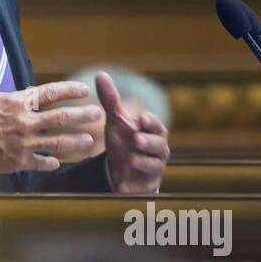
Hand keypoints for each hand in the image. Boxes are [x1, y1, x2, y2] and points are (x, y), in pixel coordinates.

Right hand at [0, 45, 102, 175]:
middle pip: (61, 118)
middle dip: (82, 115)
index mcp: (15, 102)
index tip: (84, 89)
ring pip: (57, 143)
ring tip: (90, 142)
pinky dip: (51, 164)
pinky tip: (58, 164)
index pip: (49, 92)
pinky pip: (40, 163)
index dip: (69, 89)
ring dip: (75, 142)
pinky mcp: (16, 162)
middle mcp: (23, 122)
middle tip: (98, 115)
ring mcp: (22, 144)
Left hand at [95, 71, 168, 193]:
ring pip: (155, 165)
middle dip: (149, 142)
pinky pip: (143, 187)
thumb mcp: (116, 120)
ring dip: (143, 161)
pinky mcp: (146, 185)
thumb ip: (111, 99)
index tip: (141, 119)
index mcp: (153, 131)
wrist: (120, 167)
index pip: (156, 124)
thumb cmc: (123, 139)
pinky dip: (133, 187)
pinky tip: (121, 187)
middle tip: (136, 139)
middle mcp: (158, 149)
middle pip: (159, 145)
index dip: (150, 122)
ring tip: (130, 158)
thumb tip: (100, 73)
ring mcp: (154, 168)